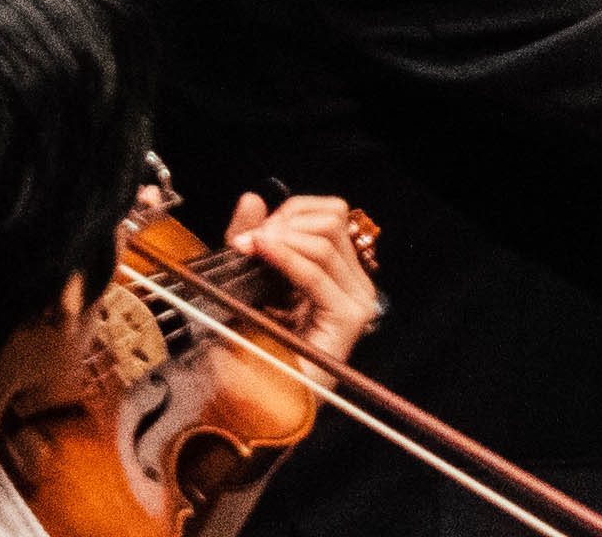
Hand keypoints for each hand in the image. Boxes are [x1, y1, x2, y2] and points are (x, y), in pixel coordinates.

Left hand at [212, 189, 374, 368]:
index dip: (292, 212)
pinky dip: (287, 257)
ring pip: (327, 239)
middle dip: (288, 221)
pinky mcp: (347, 318)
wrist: (255, 401)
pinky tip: (264, 251)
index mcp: (336, 271)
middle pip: (332, 219)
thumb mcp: (247, 280)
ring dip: (284, 237)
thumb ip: (250, 239)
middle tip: (252, 241)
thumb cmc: (253, 346)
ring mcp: (354, 300)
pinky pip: (317, 273)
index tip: (255, 230)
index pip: (329, 215)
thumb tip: (252, 199)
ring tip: (254, 249)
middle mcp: (352, 282)